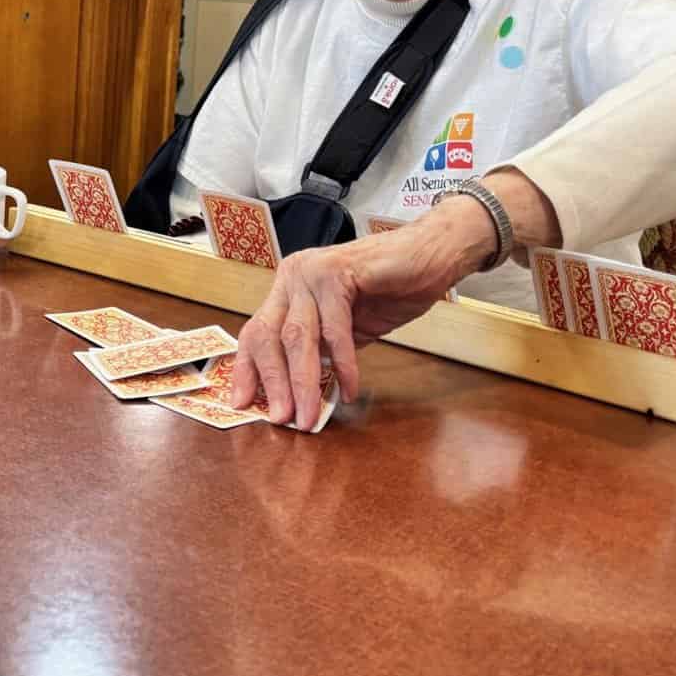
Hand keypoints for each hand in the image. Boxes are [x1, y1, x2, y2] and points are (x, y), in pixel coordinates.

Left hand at [231, 195, 492, 429]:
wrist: (433, 255)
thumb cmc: (391, 290)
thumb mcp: (347, 328)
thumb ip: (323, 351)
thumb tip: (300, 395)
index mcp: (288, 288)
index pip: (256, 333)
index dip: (247, 370)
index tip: (242, 405)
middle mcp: (292, 276)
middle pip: (269, 337)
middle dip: (274, 384)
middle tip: (281, 420)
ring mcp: (312, 272)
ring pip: (297, 336)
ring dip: (303, 382)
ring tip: (308, 416)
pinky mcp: (338, 273)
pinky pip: (335, 329)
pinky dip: (343, 364)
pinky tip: (348, 390)